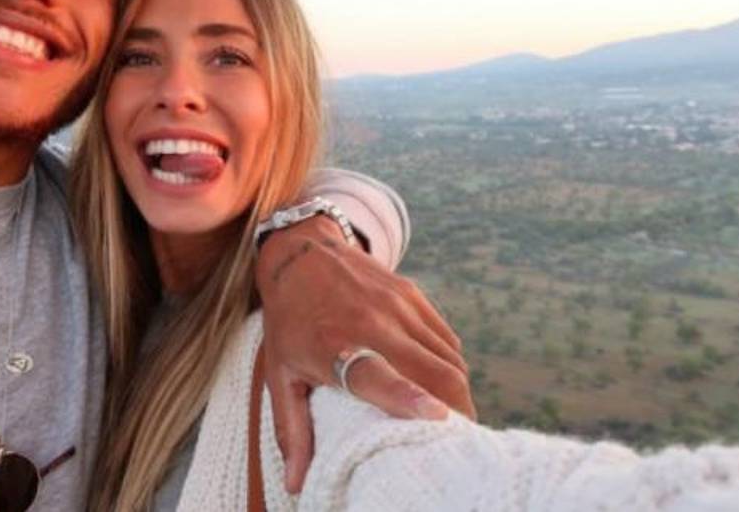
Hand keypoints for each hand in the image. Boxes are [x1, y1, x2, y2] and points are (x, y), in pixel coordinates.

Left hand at [255, 217, 474, 492]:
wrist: (301, 253)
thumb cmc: (289, 322)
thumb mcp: (280, 375)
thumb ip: (292, 431)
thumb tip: (297, 485)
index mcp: (335, 347)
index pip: (380, 375)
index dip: (410, 398)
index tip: (439, 418)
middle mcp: (372, 323)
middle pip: (434, 371)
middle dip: (457, 411)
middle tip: (458, 441)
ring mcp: (398, 306)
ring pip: (449, 358)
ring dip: (458, 391)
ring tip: (455, 417)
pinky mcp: (413, 295)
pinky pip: (446, 340)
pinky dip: (451, 366)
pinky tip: (443, 383)